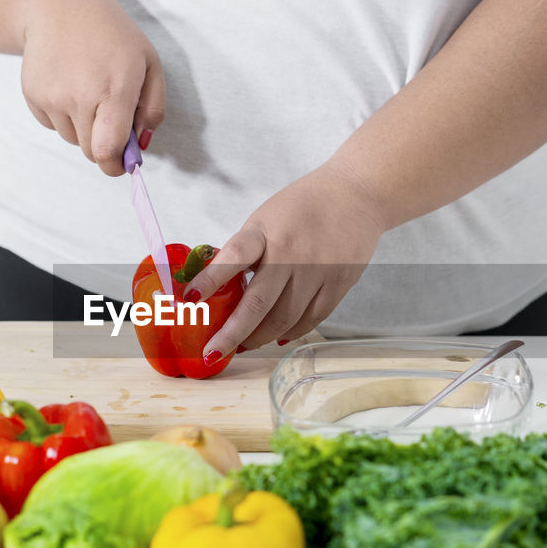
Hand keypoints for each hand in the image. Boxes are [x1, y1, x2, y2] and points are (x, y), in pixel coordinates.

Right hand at [19, 0, 165, 174]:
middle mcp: (79, 97)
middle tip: (111, 119)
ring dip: (84, 128)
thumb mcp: (149, 63)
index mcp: (114, 90)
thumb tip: (141, 145)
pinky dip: (63, 115)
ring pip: (72, 139)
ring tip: (88, 91)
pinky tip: (68, 85)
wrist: (59, 5)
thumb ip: (153, 108)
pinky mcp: (33, 95)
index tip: (121, 164)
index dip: (115, 165)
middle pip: (90, 151)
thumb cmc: (112, 34)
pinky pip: (53, 125)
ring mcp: (52, 97)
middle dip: (104, 144)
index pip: (107, 150)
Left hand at [182, 166, 387, 358]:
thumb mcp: (266, 218)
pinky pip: (310, 320)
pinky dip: (290, 333)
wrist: (357, 193)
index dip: (210, 280)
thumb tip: (219, 288)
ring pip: (284, 320)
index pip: (234, 257)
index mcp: (266, 231)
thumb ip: (247, 251)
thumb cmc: (303, 207)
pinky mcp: (339, 283)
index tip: (189, 300)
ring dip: (259, 338)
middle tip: (212, 353)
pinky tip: (276, 338)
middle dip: (232, 334)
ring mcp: (318, 271)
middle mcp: (291, 253)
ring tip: (243, 346)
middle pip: (258, 303)